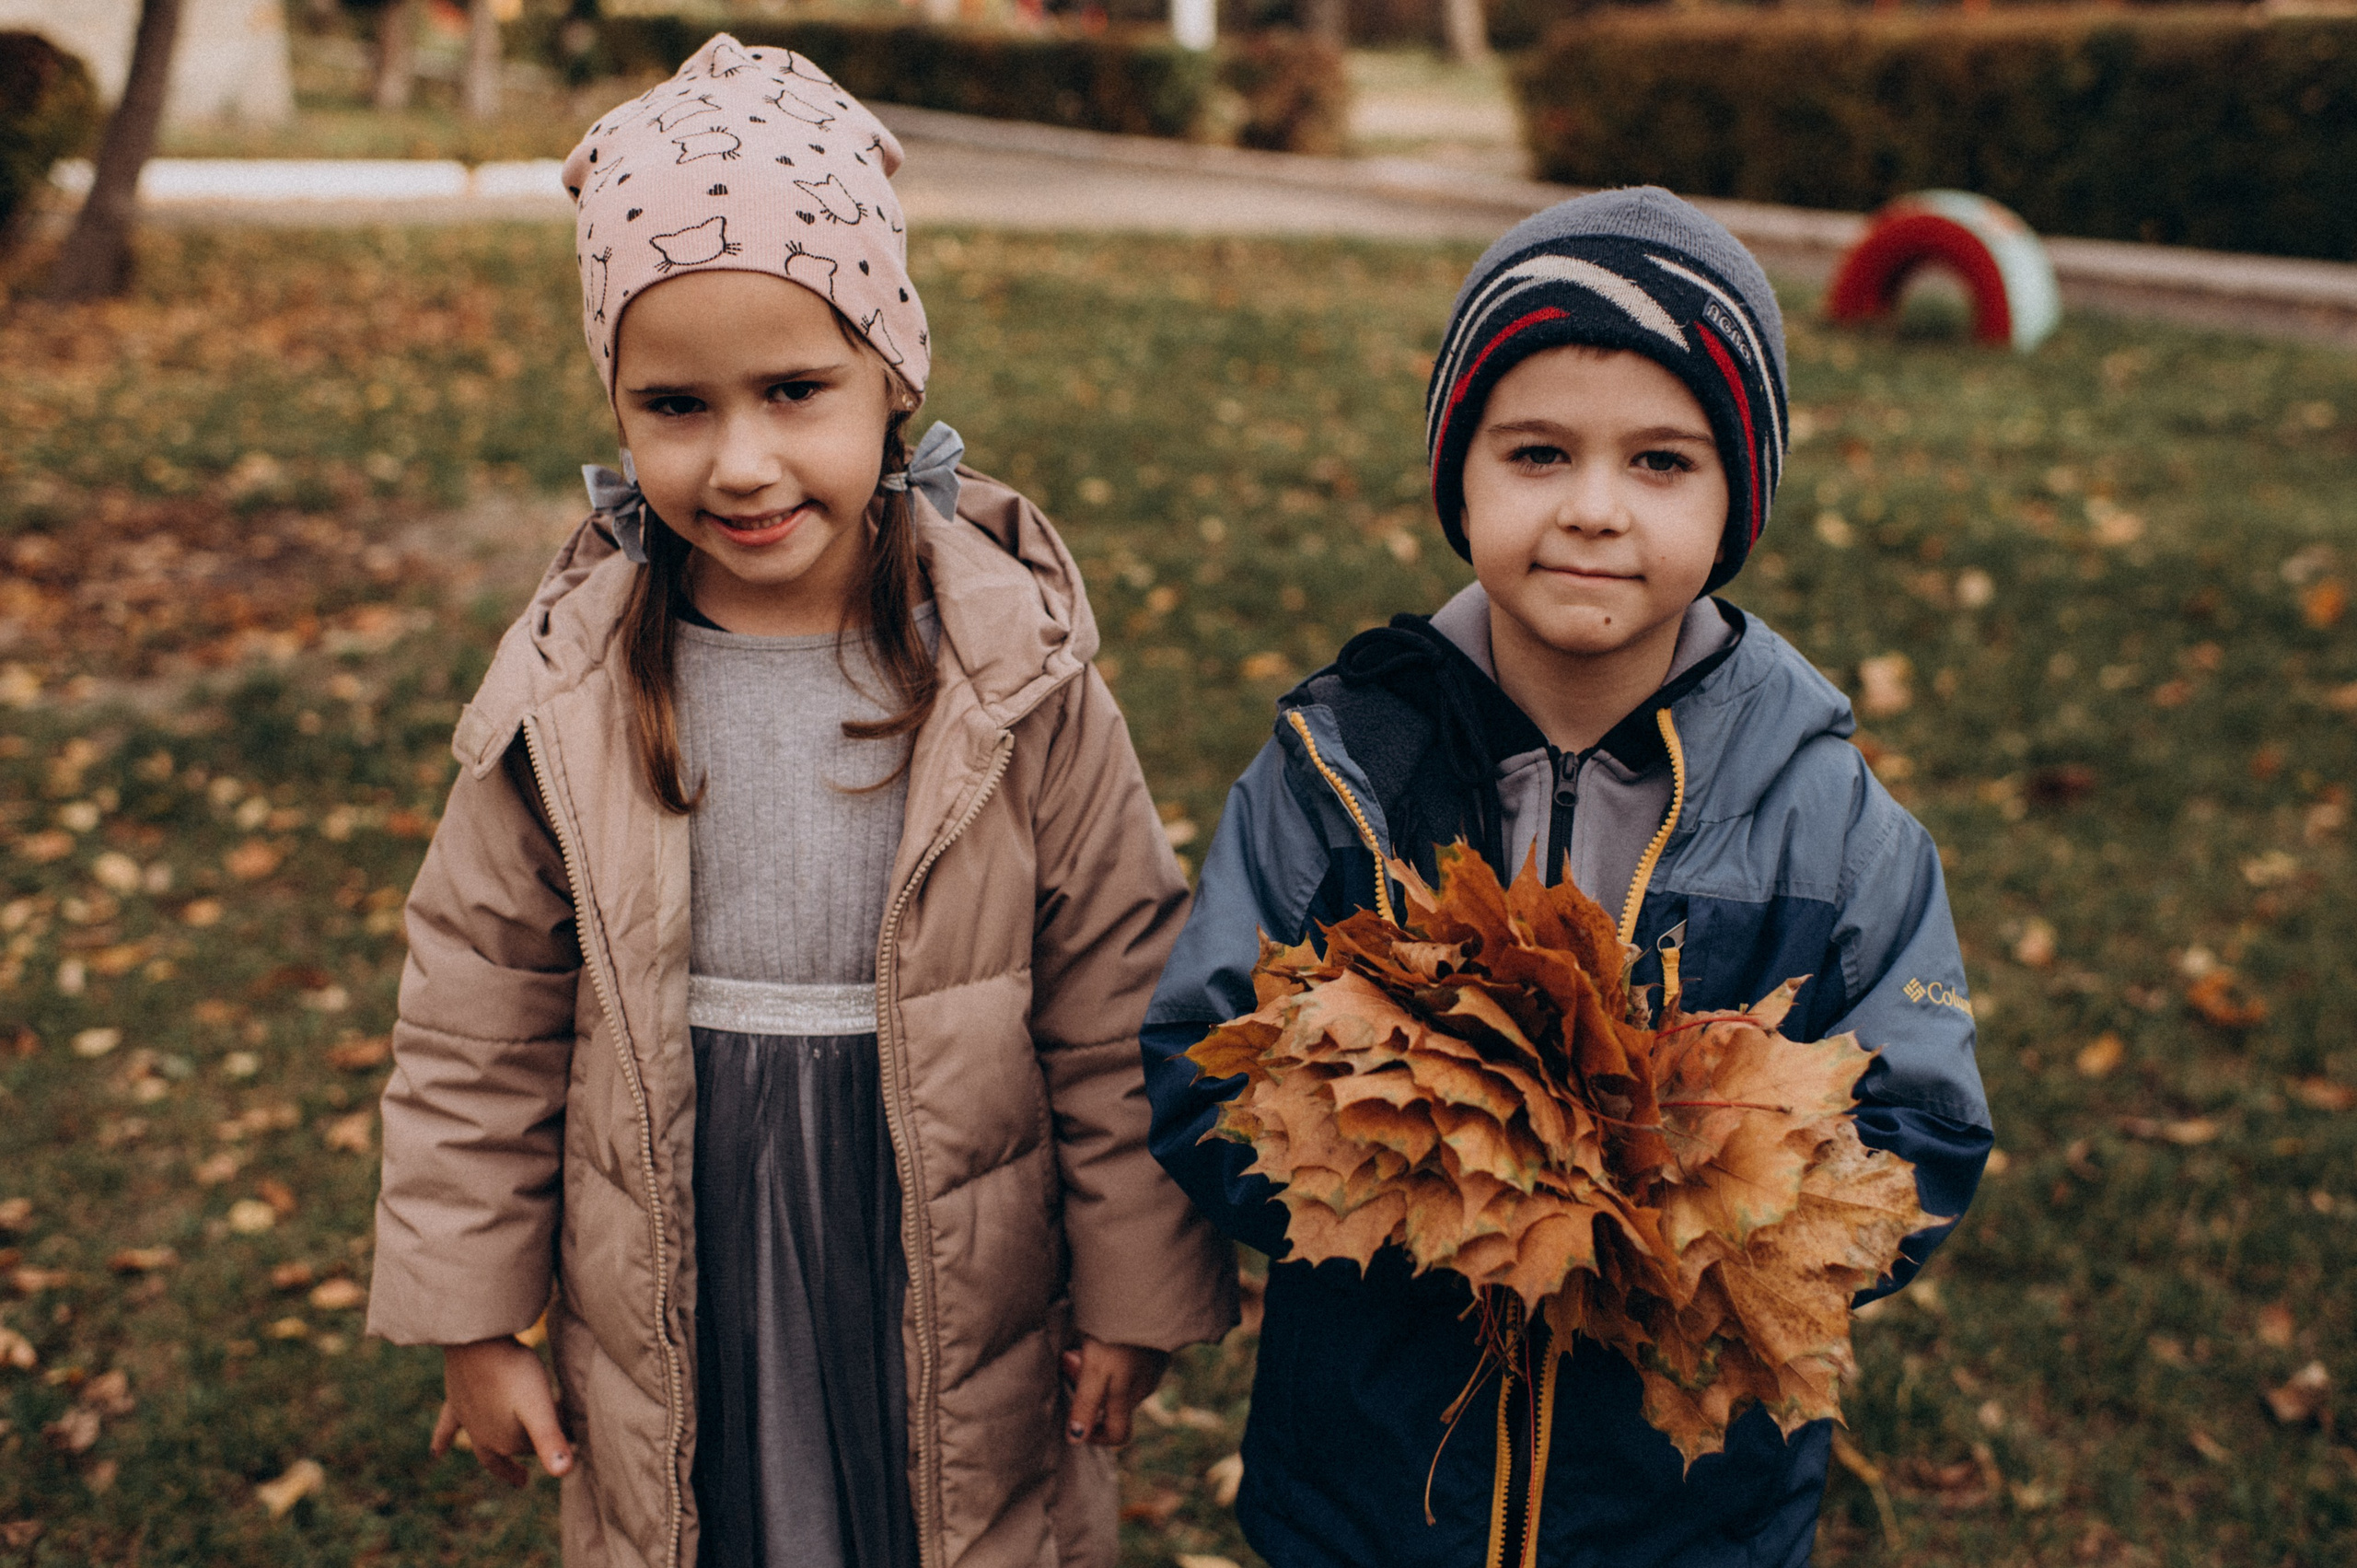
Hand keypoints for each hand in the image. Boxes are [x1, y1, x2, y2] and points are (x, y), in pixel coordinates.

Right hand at [432, 1335, 574, 1486]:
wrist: (476, 1343)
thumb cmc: (513, 1373)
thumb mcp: (538, 1407)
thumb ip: (549, 1439)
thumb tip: (565, 1472)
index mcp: (505, 1441)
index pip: (535, 1447)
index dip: (554, 1439)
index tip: (571, 1433)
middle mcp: (483, 1436)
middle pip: (511, 1450)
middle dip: (527, 1455)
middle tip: (526, 1476)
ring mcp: (467, 1419)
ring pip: (482, 1446)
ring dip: (497, 1461)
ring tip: (508, 1474)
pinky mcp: (455, 1401)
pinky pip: (448, 1426)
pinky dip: (443, 1440)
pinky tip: (435, 1454)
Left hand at [1059, 1338, 1169, 1446]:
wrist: (1146, 1294)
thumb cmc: (1118, 1334)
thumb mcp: (1096, 1370)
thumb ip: (1087, 1405)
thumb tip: (1076, 1439)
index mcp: (1130, 1397)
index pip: (1118, 1434)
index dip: (1095, 1435)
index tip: (1073, 1420)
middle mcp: (1144, 1386)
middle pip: (1113, 1404)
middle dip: (1088, 1391)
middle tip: (1070, 1360)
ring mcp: (1152, 1365)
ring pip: (1120, 1380)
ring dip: (1097, 1369)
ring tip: (1082, 1343)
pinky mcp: (1155, 1344)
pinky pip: (1129, 1360)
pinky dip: (1111, 1354)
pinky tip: (1101, 1332)